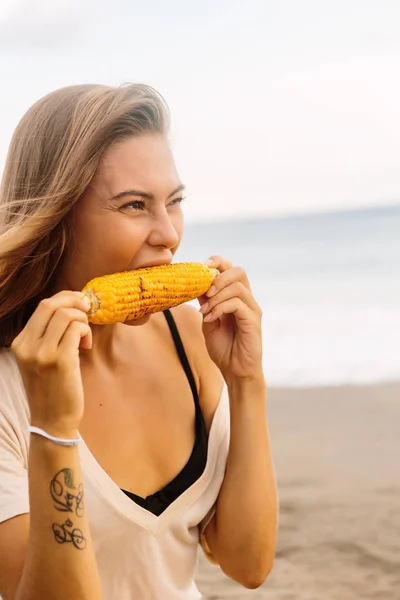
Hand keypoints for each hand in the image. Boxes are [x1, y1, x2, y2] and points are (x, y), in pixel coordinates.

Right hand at [11, 291, 91, 436]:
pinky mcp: (61, 361)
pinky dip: (86, 332)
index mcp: (20, 343)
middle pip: (52, 305)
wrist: (52, 421)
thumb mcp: (38, 359)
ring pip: (66, 315)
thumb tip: (69, 308)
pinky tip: (86, 345)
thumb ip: (46, 336)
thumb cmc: (51, 389)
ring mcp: (43, 353)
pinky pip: (77, 330)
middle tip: (88, 311)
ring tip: (85, 336)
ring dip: (82, 319)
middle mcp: (27, 346)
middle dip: (75, 301)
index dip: (65, 299)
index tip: (79, 304)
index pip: (42, 306)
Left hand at [198, 256, 262, 382]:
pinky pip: (237, 304)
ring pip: (237, 287)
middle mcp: (247, 300)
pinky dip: (220, 308)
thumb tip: (195, 284)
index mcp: (237, 297)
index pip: (231, 269)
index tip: (201, 267)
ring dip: (216, 295)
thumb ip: (205, 303)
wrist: (235, 371)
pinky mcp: (253, 322)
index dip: (218, 262)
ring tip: (204, 310)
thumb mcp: (208, 321)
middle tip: (204, 290)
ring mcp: (252, 310)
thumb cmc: (224, 348)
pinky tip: (209, 318)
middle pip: (238, 271)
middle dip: (218, 276)